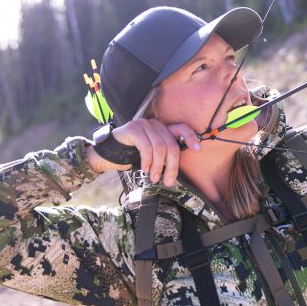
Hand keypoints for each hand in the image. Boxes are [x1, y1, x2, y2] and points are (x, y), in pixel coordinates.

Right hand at [86, 119, 200, 187]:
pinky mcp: (133, 129)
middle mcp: (155, 123)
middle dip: (172, 165)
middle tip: (168, 181)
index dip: (190, 137)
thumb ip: (164, 156)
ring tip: (155, 177)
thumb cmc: (133, 156)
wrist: (108, 154)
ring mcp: (143, 124)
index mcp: (162, 128)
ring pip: (160, 146)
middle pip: (171, 144)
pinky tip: (145, 169)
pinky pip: (146, 147)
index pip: (181, 128)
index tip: (198, 149)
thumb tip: (176, 170)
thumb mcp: (153, 156)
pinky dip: (148, 161)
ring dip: (159, 166)